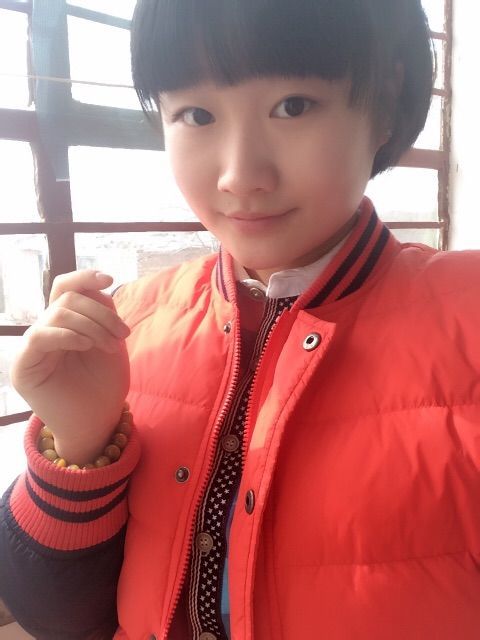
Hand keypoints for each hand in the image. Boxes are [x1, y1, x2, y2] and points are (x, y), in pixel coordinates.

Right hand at [10, 270, 130, 464]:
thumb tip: (96, 286)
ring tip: (110, 346)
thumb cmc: (104, 385)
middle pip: (67, 298)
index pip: (65, 288)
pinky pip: (40, 336)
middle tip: (122, 335)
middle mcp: (46, 331)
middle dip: (100, 312)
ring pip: (58, 313)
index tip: (109, 279)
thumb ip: (102, 312)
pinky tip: (86, 345)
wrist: (98, 422)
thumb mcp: (110, 340)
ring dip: (92, 326)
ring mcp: (33, 347)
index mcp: (65, 323)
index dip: (84, 277)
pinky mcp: (24, 366)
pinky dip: (68, 335)